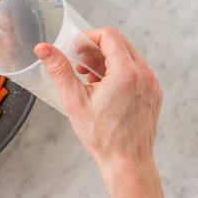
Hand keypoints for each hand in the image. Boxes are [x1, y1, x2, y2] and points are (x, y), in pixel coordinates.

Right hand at [34, 28, 162, 188]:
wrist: (127, 162)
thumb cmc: (102, 136)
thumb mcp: (74, 100)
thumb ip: (60, 69)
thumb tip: (43, 48)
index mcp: (126, 73)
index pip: (109, 35)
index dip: (88, 37)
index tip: (75, 48)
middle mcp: (144, 75)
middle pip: (120, 43)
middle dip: (96, 49)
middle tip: (78, 64)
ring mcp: (152, 84)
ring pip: (129, 56)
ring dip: (107, 60)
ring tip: (88, 78)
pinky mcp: (154, 93)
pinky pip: (137, 71)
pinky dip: (119, 72)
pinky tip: (103, 88)